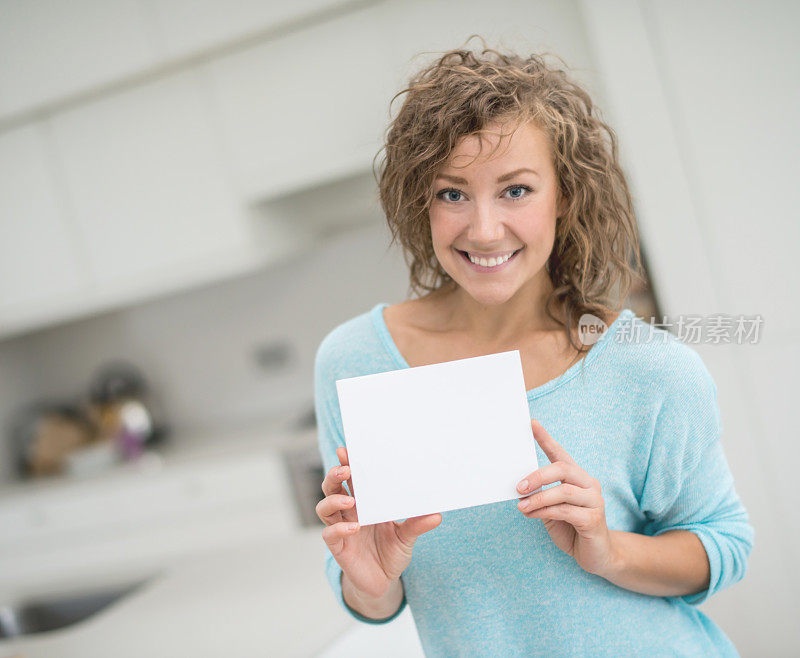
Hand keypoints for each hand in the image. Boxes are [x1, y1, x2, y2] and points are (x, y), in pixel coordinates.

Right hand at [317, 446, 441, 598]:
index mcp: (363, 503)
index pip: (350, 479)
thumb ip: (417, 524)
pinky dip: (339, 529)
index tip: (346, 450)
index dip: (346, 464)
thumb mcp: (407, 536)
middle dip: (334, 476)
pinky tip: (353, 528)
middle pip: (331, 488)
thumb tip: (437, 514)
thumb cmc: (391, 553)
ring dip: (333, 500)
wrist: (384, 582)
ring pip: (324, 508)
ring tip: (350, 501)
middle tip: (345, 469)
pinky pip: (330, 535)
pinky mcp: (339, 548)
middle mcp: (349, 513)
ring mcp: (341, 529)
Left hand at [516, 418, 616, 577]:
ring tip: (521, 506)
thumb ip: (540, 495)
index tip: (531, 424)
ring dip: (538, 498)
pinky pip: (565, 511)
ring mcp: (594, 501)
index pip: (560, 454)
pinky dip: (545, 511)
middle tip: (518, 487)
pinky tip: (533, 515)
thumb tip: (518, 488)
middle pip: (562, 469)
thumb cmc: (571, 528)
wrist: (597, 556)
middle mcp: (589, 484)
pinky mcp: (594, 519)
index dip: (545, 439)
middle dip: (537, 476)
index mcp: (577, 477)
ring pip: (563, 491)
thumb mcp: (551, 509)